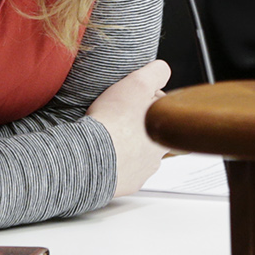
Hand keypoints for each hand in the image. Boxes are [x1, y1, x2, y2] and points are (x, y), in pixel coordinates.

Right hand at [89, 60, 171, 197]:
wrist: (91, 155)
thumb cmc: (115, 122)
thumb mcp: (138, 84)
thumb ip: (155, 72)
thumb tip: (162, 69)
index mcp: (163, 132)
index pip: (162, 114)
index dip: (147, 102)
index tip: (132, 99)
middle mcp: (155, 156)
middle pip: (149, 137)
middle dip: (136, 128)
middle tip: (116, 117)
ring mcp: (139, 173)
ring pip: (134, 156)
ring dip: (123, 147)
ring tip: (105, 135)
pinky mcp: (121, 184)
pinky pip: (118, 172)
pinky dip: (111, 163)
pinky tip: (99, 153)